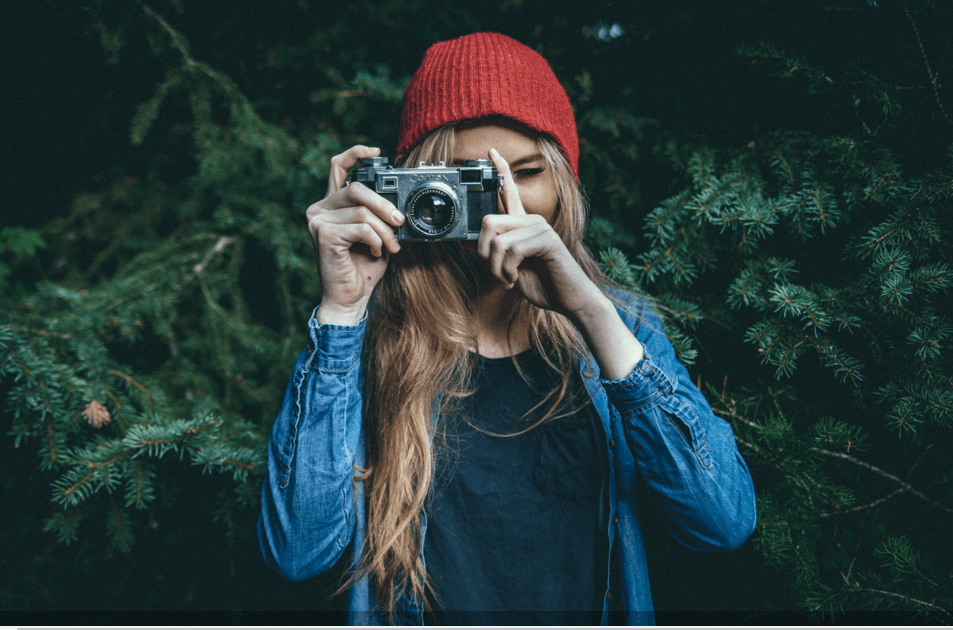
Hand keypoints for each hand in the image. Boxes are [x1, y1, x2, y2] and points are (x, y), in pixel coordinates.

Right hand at [306, 146, 404, 324]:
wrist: (350, 298)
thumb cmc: (362, 267)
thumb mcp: (376, 234)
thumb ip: (378, 214)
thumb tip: (398, 203)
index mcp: (331, 205)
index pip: (338, 167)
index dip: (356, 153)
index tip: (377, 152)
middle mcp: (320, 209)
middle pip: (357, 189)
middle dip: (385, 205)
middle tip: (400, 222)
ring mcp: (318, 221)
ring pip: (362, 211)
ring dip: (384, 230)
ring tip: (391, 246)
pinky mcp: (323, 235)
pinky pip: (361, 227)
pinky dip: (375, 240)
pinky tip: (374, 252)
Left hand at [478, 148, 605, 322]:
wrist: (570, 300)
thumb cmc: (543, 284)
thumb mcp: (509, 269)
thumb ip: (492, 254)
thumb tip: (466, 244)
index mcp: (523, 225)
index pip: (510, 192)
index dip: (501, 170)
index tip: (491, 152)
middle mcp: (531, 220)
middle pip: (488, 221)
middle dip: (483, 253)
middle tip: (497, 272)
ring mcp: (540, 228)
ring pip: (497, 240)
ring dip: (496, 268)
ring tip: (509, 279)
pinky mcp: (546, 240)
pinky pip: (512, 250)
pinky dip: (508, 270)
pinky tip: (516, 278)